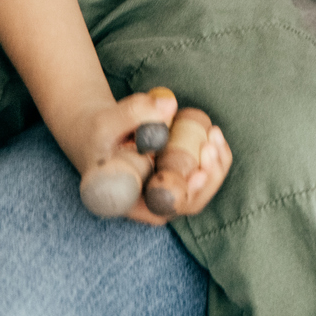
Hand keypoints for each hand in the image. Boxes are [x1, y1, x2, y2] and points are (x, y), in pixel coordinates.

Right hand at [66, 89, 229, 225]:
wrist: (99, 131)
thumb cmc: (99, 132)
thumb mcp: (107, 121)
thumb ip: (134, 113)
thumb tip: (168, 107)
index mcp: (129, 200)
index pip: (162, 208)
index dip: (184, 195)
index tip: (199, 174)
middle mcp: (152, 201)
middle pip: (190, 201)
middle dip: (209, 175)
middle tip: (209, 145)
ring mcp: (168, 188)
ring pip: (203, 187)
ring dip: (216, 163)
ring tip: (213, 133)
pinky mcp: (179, 174)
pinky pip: (205, 170)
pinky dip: (215, 154)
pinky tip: (213, 133)